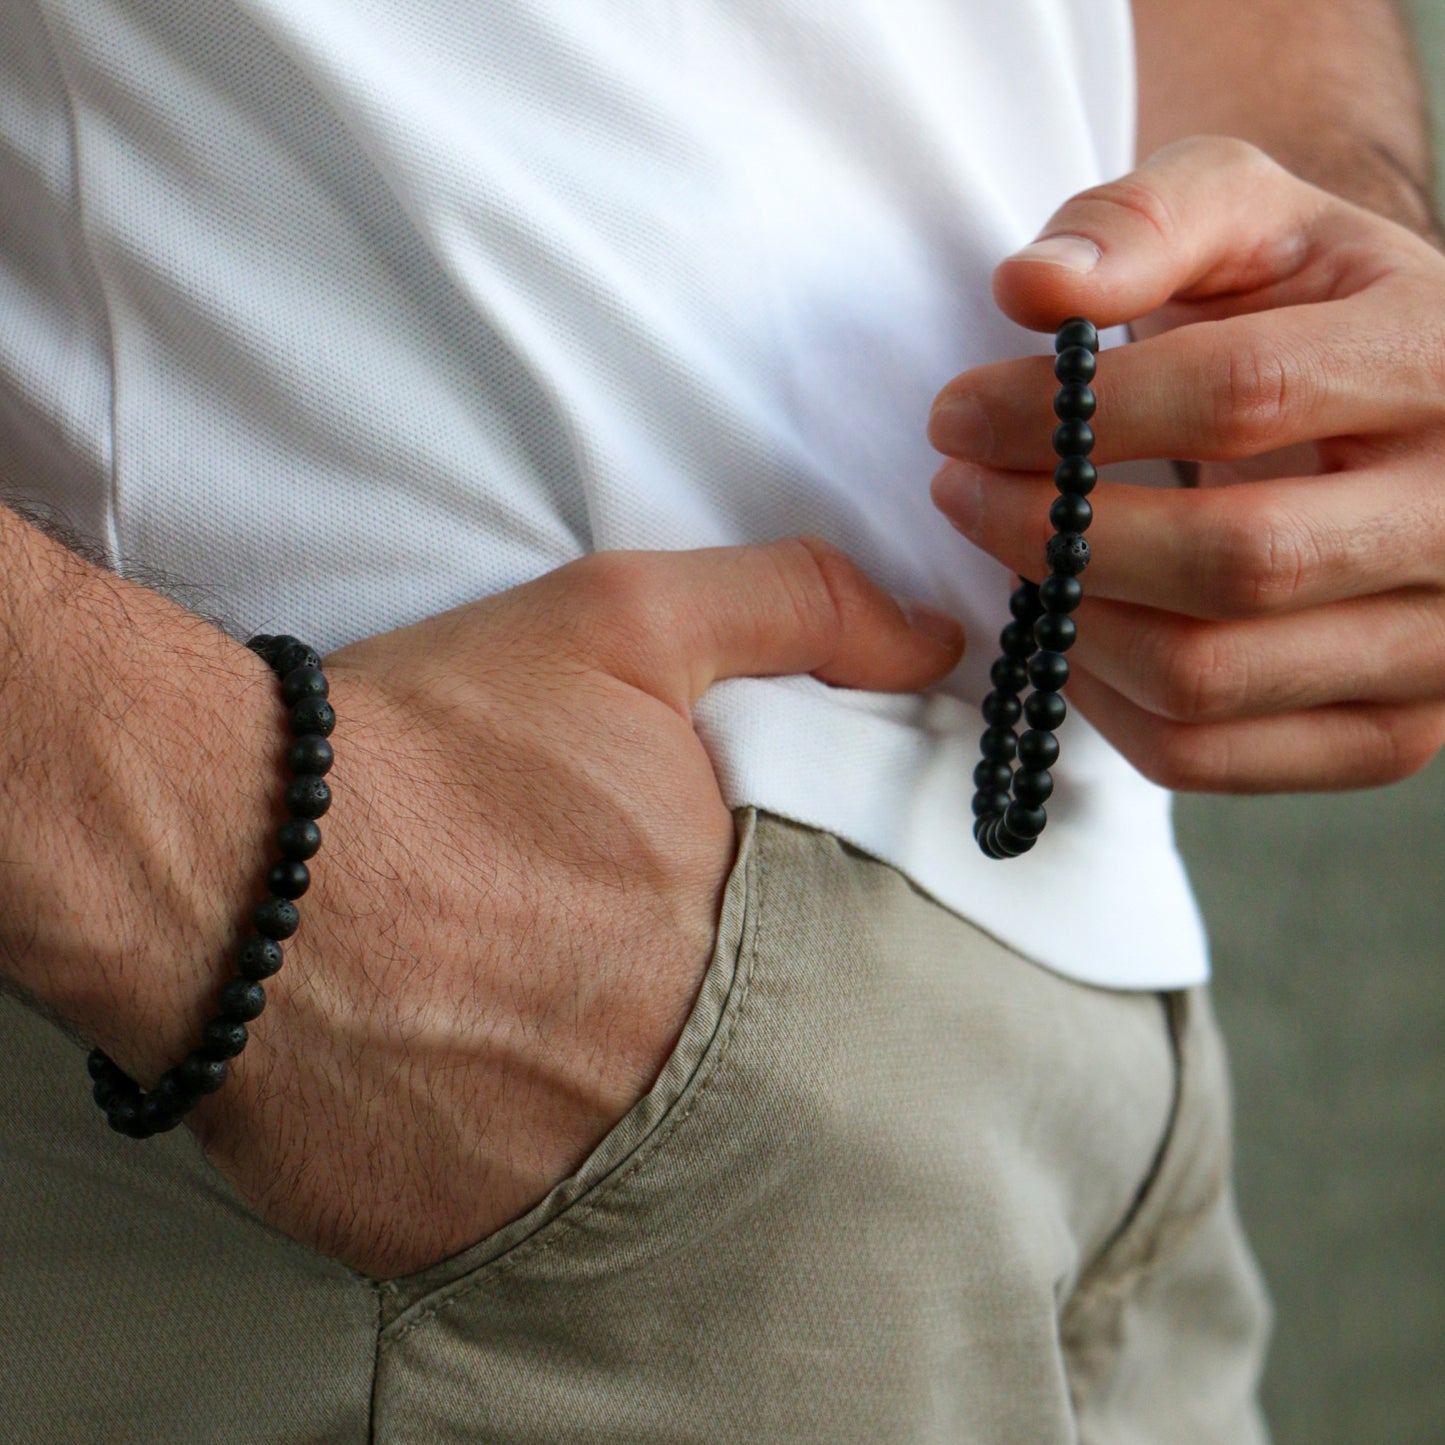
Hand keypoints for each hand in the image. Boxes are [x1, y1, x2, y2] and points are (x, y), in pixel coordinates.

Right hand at [179, 538, 961, 1276]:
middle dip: (697, 1006)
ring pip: (648, 1144)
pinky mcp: (458, 1231)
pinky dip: (516, 1148)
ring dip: (612, 1083)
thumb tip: (934, 644)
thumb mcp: (627, 623)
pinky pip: (529, 1206)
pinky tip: (468, 1075)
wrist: (229, 851)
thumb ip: (797, 612)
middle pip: (750, 1059)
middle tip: (605, 950)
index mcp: (738, 934)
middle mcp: (674, 1068)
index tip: (723, 900)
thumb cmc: (431, 739)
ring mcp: (569, 1166)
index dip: (793, 926)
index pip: (845, 960)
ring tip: (535, 1008)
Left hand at [928, 135, 1444, 792]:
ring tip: (1011, 553)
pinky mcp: (1390, 734)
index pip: (1243, 397)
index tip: (955, 417)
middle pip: (1233, 558)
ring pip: (1206, 675)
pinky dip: (1099, 706)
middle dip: (1055, 531)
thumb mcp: (1243, 218)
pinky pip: (1204, 755)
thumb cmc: (1298, 305)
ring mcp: (1441, 648)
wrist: (1392, 407)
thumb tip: (1030, 286)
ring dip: (1065, 621)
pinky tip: (1064, 632)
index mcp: (1442, 360)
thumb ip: (1143, 223)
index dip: (1069, 416)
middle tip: (958, 492)